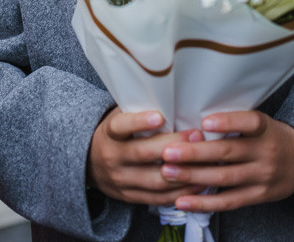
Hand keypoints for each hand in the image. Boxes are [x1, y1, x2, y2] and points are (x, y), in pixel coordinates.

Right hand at [89, 108, 204, 205]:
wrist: (90, 163)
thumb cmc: (116, 133)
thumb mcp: (119, 116)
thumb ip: (139, 109)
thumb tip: (172, 96)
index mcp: (109, 134)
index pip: (121, 126)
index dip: (139, 122)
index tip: (160, 116)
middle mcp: (113, 157)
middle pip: (143, 153)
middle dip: (172, 145)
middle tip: (196, 135)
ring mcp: (121, 180)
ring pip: (153, 180)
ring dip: (181, 172)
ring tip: (203, 161)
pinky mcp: (130, 197)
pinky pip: (157, 198)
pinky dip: (179, 192)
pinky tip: (197, 184)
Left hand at [160, 110, 293, 212]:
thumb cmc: (272, 137)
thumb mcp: (262, 123)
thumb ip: (237, 123)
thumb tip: (196, 123)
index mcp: (266, 129)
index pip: (250, 122)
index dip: (228, 122)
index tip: (205, 122)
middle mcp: (265, 153)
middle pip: (229, 153)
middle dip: (196, 153)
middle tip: (169, 152)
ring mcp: (262, 177)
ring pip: (224, 178)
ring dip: (193, 176)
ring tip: (168, 172)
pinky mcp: (258, 196)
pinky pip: (228, 201)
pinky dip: (204, 202)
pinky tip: (183, 201)